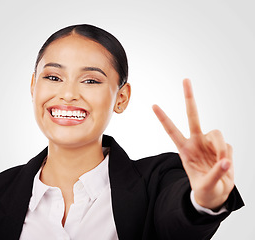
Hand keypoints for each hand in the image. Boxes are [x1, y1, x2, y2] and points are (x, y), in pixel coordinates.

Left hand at [152, 79, 233, 209]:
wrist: (216, 193)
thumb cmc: (205, 188)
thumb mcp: (205, 186)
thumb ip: (215, 174)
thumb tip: (226, 161)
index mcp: (184, 149)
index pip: (171, 130)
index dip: (163, 118)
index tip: (153, 105)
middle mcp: (196, 141)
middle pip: (193, 116)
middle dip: (189, 98)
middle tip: (185, 79)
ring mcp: (209, 142)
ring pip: (217, 133)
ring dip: (220, 148)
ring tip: (222, 163)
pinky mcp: (223, 146)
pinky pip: (228, 146)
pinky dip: (228, 156)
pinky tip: (224, 165)